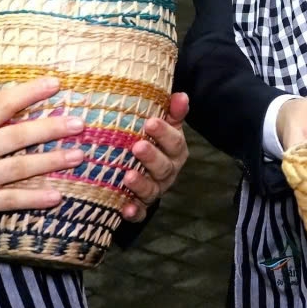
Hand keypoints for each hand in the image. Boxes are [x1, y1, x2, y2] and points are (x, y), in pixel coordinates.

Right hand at [0, 62, 84, 230]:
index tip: (55, 83)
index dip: (29, 93)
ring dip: (51, 162)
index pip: (2, 104)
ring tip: (79, 155)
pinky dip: (34, 199)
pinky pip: (11, 200)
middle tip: (79, 123)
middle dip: (50, 128)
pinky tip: (58, 195)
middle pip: (18, 136)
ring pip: (20, 169)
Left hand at [120, 92, 189, 221]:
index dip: (164, 133)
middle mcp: (167, 171)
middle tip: (137, 147)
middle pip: (164, 167)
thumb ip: (172, 112)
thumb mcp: (162, 124)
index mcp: (174, 150)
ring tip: (127, 176)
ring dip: (141, 184)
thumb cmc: (150, 140)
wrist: (139, 168)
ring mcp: (155, 190)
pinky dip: (134, 211)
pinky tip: (125, 208)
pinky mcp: (141, 206)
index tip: (150, 122)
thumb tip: (181, 95)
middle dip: (151, 157)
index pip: (175, 142)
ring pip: (152, 190)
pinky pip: (140, 212)